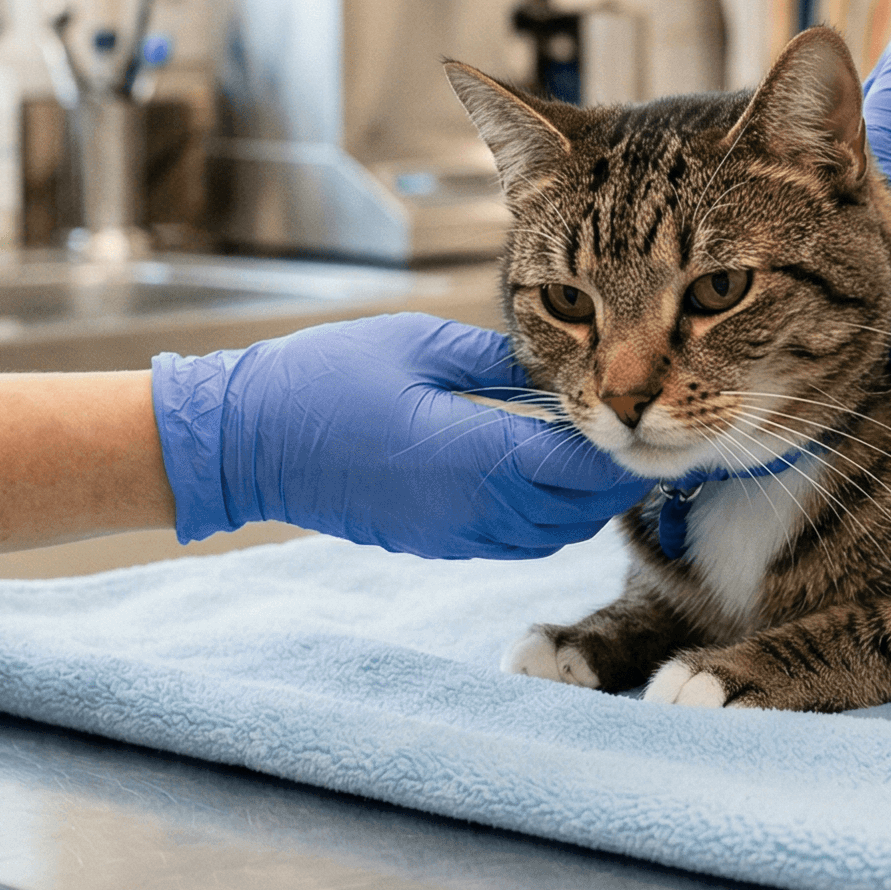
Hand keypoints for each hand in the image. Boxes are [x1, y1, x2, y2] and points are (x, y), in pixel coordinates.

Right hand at [151, 314, 652, 558]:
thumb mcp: (418, 345)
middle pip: (580, 510)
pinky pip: (516, 542)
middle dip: (614, 476)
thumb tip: (558, 365)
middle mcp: (474, 509)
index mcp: (477, 455)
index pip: (582, 467)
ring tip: (590, 451)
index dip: (622, 448)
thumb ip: (497, 359)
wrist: (247, 444)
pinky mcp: (436, 544)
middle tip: (632, 430)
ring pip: (553, 535)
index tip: (644, 416)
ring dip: (582, 501)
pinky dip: (545, 518)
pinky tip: (538, 474)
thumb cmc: (325, 381)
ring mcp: (454, 535)